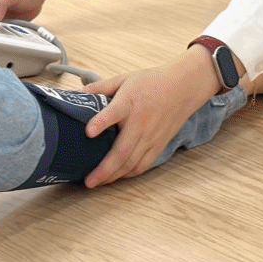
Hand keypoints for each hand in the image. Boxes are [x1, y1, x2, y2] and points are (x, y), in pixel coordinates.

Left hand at [80, 45, 219, 188]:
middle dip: (104, 169)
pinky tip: (117, 177)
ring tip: (98, 182)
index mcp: (129, 103)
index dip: (100, 123)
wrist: (183, 87)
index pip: (113, 113)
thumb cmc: (153, 82)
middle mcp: (140, 123)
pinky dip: (129, 174)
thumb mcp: (124, 79)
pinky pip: (143, 165)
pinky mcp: (159, 145)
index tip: (88, 132)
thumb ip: (101, 87)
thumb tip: (79, 93)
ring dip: (114, 176)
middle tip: (88, 180)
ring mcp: (151, 137)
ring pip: (131, 163)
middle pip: (122, 151)